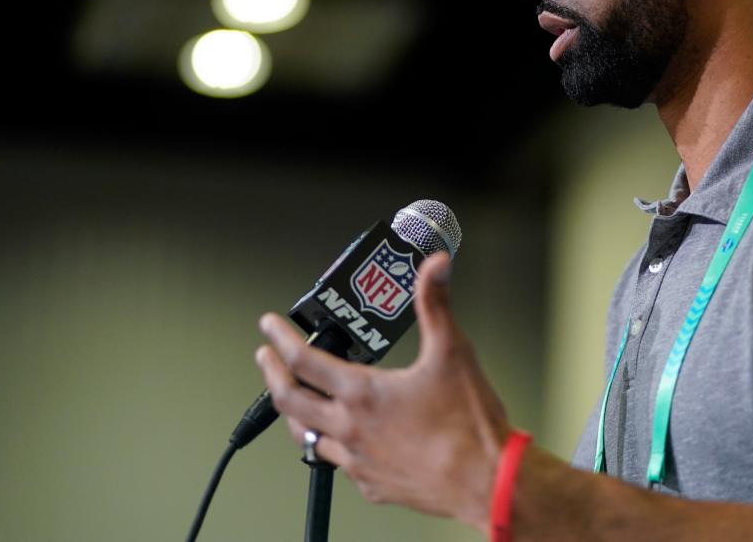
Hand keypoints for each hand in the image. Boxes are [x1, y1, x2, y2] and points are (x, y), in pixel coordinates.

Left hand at [255, 251, 511, 530]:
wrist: (485, 481)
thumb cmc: (468, 426)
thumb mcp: (453, 352)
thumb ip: (436, 304)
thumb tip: (435, 268)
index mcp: (362, 394)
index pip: (304, 362)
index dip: (282, 339)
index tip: (270, 327)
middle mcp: (351, 429)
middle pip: (290, 402)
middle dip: (272, 375)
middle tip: (267, 359)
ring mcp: (359, 460)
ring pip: (308, 438)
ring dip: (296, 415)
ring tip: (293, 402)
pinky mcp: (373, 484)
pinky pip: (340, 464)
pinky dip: (333, 447)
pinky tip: (343, 441)